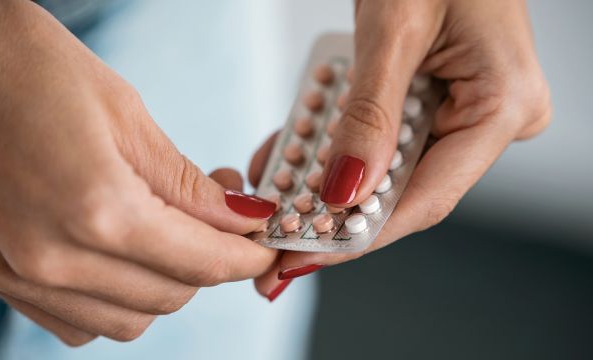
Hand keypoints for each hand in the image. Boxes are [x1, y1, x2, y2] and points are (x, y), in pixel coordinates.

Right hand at [0, 1, 276, 345]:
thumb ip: (187, 184)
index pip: (200, 262)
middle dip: (211, 264)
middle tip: (223, 219)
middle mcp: (52, 258)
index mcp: (95, 209)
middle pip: (169, 297)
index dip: (246, 256)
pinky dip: (115, 302)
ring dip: (166, 286)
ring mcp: (16, 274)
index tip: (267, 245)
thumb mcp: (127, 116)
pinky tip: (122, 257)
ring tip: (172, 233)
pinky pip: (76, 321)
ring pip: (126, 321)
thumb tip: (243, 219)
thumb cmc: (30, 68)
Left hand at [249, 0, 550, 289]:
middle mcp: (493, 118)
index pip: (423, 199)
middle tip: (276, 231)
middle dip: (333, 207)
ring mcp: (471, 111)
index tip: (301, 256)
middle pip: (402, 188)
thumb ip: (369, 117)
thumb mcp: (393, 31)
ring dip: (329, 176)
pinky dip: (341, 143)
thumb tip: (343, 192)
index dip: (356, 236)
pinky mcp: (446, 100)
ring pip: (389, 166)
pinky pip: (388, 136)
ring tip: (278, 188)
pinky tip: (296, 152)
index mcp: (502, 107)